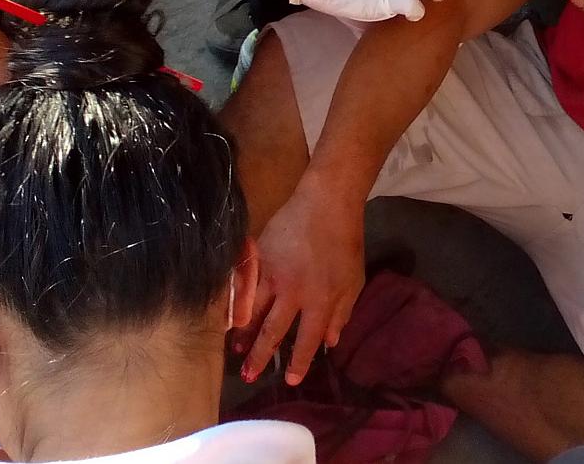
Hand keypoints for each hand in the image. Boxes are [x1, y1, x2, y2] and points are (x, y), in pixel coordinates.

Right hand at [240, 185, 365, 385]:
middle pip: (273, 331)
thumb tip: (330, 342)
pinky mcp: (258, 258)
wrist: (325, 203)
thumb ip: (342, 313)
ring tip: (235, 350)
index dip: (297, 362)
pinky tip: (230, 316)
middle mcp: (293, 293)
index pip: (307, 340)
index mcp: (320, 301)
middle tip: (249, 376)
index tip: (289, 380)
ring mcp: (272, 274)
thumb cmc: (345, 244)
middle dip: (261, 356)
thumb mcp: (353, 282)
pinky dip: (237, 304)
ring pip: (253, 311)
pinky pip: (245, 287)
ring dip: (244, 333)